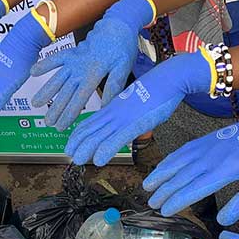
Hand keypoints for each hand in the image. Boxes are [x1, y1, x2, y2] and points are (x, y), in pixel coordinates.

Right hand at [30, 0, 153, 130]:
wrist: (118, 23)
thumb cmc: (122, 46)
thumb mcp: (123, 67)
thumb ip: (113, 87)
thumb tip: (106, 107)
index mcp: (94, 73)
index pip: (79, 98)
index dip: (69, 113)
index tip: (62, 126)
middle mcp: (80, 67)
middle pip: (65, 92)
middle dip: (56, 109)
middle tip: (48, 123)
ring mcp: (74, 59)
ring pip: (57, 78)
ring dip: (46, 91)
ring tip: (35, 104)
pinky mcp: (71, 52)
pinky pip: (55, 58)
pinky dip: (44, 64)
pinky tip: (32, 72)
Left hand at [64, 50, 214, 165]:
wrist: (169, 77)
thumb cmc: (157, 89)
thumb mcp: (136, 103)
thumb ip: (128, 114)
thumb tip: (127, 124)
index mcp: (113, 107)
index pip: (90, 122)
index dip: (78, 134)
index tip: (71, 144)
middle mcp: (114, 113)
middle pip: (90, 129)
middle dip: (78, 143)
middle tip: (69, 155)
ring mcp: (123, 118)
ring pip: (99, 135)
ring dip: (86, 149)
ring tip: (76, 160)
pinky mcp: (135, 123)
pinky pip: (118, 139)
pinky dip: (106, 150)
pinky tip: (99, 160)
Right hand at [144, 94, 238, 224]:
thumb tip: (221, 221)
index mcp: (226, 169)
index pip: (194, 188)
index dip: (176, 201)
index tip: (164, 212)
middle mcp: (212, 156)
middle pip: (181, 175)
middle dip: (163, 191)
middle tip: (150, 204)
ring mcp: (209, 144)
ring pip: (178, 161)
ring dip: (161, 173)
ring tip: (147, 186)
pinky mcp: (210, 138)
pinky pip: (185, 149)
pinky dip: (171, 158)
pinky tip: (164, 166)